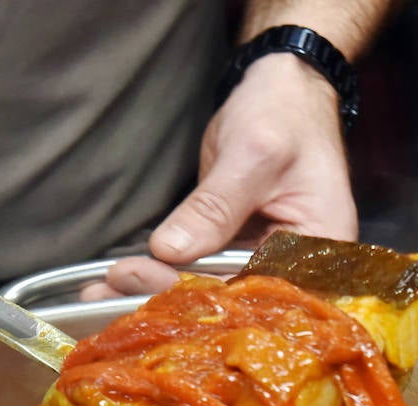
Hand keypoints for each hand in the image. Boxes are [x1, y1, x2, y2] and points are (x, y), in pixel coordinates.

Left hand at [82, 53, 358, 299]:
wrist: (283, 89)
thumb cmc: (285, 114)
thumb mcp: (254, 154)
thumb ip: (215, 206)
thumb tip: (171, 251)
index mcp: (319, 255)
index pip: (259, 296)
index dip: (202, 299)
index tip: (146, 287)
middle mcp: (294, 271)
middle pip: (230, 304)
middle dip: (166, 301)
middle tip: (107, 295)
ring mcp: (262, 264)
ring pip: (206, 293)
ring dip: (152, 294)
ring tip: (98, 295)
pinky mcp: (233, 253)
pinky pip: (195, 272)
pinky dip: (158, 274)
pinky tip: (117, 282)